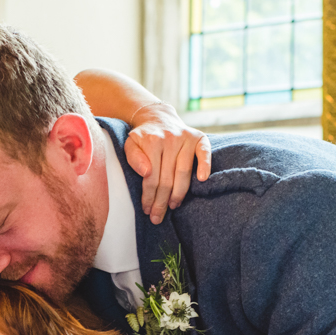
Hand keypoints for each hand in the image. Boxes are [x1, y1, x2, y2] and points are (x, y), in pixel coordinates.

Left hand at [123, 103, 211, 223]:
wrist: (158, 118)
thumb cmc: (143, 137)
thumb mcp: (130, 145)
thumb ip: (133, 158)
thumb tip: (146, 173)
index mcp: (152, 142)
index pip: (151, 177)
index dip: (149, 196)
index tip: (147, 210)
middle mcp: (170, 139)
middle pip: (167, 178)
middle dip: (162, 201)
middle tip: (158, 217)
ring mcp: (185, 138)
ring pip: (183, 172)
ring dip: (179, 192)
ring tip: (173, 206)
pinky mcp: (199, 137)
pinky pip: (204, 153)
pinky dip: (205, 165)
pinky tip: (201, 180)